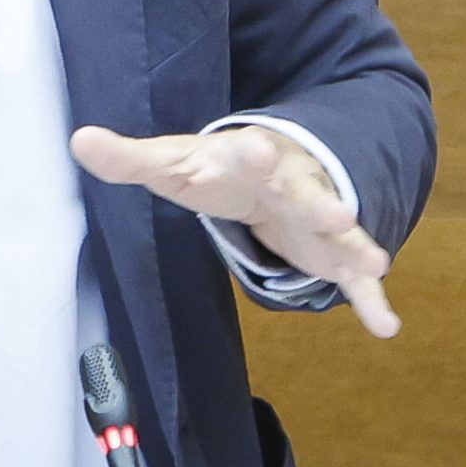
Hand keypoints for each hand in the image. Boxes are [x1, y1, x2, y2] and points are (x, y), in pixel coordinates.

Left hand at [69, 123, 400, 338]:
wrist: (274, 164)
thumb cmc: (215, 168)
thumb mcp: (172, 162)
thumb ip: (128, 158)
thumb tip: (78, 140)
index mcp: (248, 159)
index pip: (245, 155)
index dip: (249, 155)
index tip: (257, 148)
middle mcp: (292, 183)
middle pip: (306, 191)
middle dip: (321, 203)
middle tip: (337, 213)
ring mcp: (318, 217)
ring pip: (341, 232)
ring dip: (357, 246)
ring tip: (376, 262)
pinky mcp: (331, 251)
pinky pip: (353, 276)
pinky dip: (371, 300)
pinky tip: (387, 326)